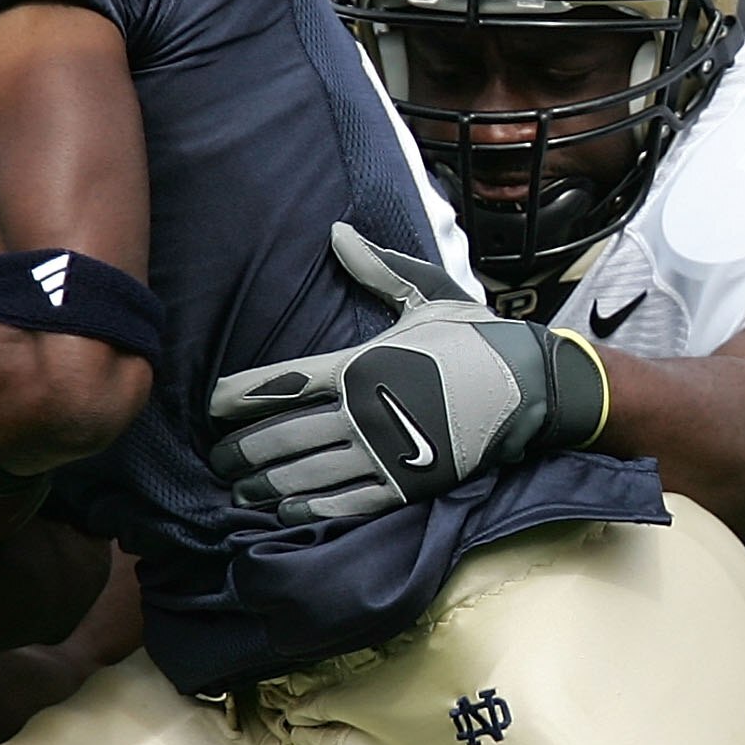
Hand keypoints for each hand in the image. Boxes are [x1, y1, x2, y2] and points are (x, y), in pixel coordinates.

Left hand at [207, 225, 611, 523]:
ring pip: (304, 474)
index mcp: (361, 363)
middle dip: (240, 450)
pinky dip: (307, 510)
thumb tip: (336, 232)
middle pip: (280, 436)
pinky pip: (344, 503)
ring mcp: (384, 451)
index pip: (280, 384)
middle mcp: (364, 410)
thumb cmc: (478, 338)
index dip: (236, 398)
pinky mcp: (407, 484)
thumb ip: (376, 269)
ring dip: (264, 485)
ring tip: (238, 490)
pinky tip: (283, 512)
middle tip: (215, 459)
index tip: (211, 408)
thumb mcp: (426, 296)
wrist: (533, 385)